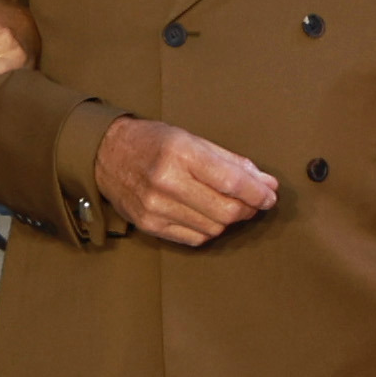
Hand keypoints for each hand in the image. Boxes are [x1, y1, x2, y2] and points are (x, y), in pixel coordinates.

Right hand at [96, 115, 279, 246]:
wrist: (105, 154)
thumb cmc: (152, 142)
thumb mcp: (192, 139)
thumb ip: (230, 162)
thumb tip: (266, 182)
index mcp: (180, 152)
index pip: (231, 182)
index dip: (257, 193)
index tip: (270, 196)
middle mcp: (166, 181)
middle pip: (225, 210)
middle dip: (248, 209)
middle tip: (255, 202)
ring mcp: (156, 207)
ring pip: (213, 228)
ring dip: (229, 220)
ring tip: (228, 205)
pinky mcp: (149, 225)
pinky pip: (195, 238)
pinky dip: (209, 229)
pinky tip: (207, 215)